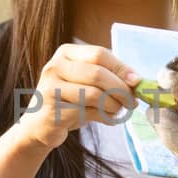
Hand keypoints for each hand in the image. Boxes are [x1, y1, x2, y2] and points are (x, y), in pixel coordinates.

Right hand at [18, 43, 141, 149]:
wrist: (40, 124)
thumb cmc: (69, 99)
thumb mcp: (85, 81)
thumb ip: (107, 76)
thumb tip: (136, 81)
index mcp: (65, 53)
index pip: (99, 54)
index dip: (121, 68)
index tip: (137, 81)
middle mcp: (55, 67)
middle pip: (97, 74)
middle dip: (120, 89)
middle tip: (132, 101)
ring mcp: (50, 89)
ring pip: (94, 95)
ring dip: (113, 105)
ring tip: (118, 110)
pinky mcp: (52, 111)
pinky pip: (86, 113)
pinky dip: (103, 117)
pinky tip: (107, 119)